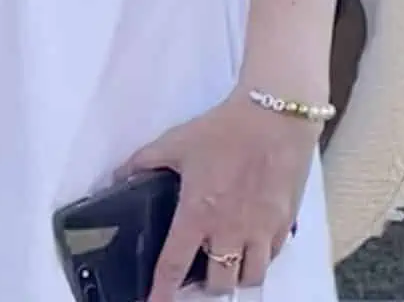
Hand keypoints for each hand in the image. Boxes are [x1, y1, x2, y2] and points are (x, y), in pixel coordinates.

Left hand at [115, 85, 317, 297]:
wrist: (272, 118)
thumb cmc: (222, 130)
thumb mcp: (175, 141)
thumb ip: (144, 162)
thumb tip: (119, 176)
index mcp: (198, 214)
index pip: (175, 264)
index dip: (162, 292)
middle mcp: (230, 231)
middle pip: (218, 284)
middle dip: (204, 286)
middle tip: (196, 273)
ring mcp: (260, 232)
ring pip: (249, 279)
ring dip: (234, 277)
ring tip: (225, 263)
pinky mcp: (284, 225)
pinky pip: (271, 258)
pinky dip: (259, 259)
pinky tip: (250, 245)